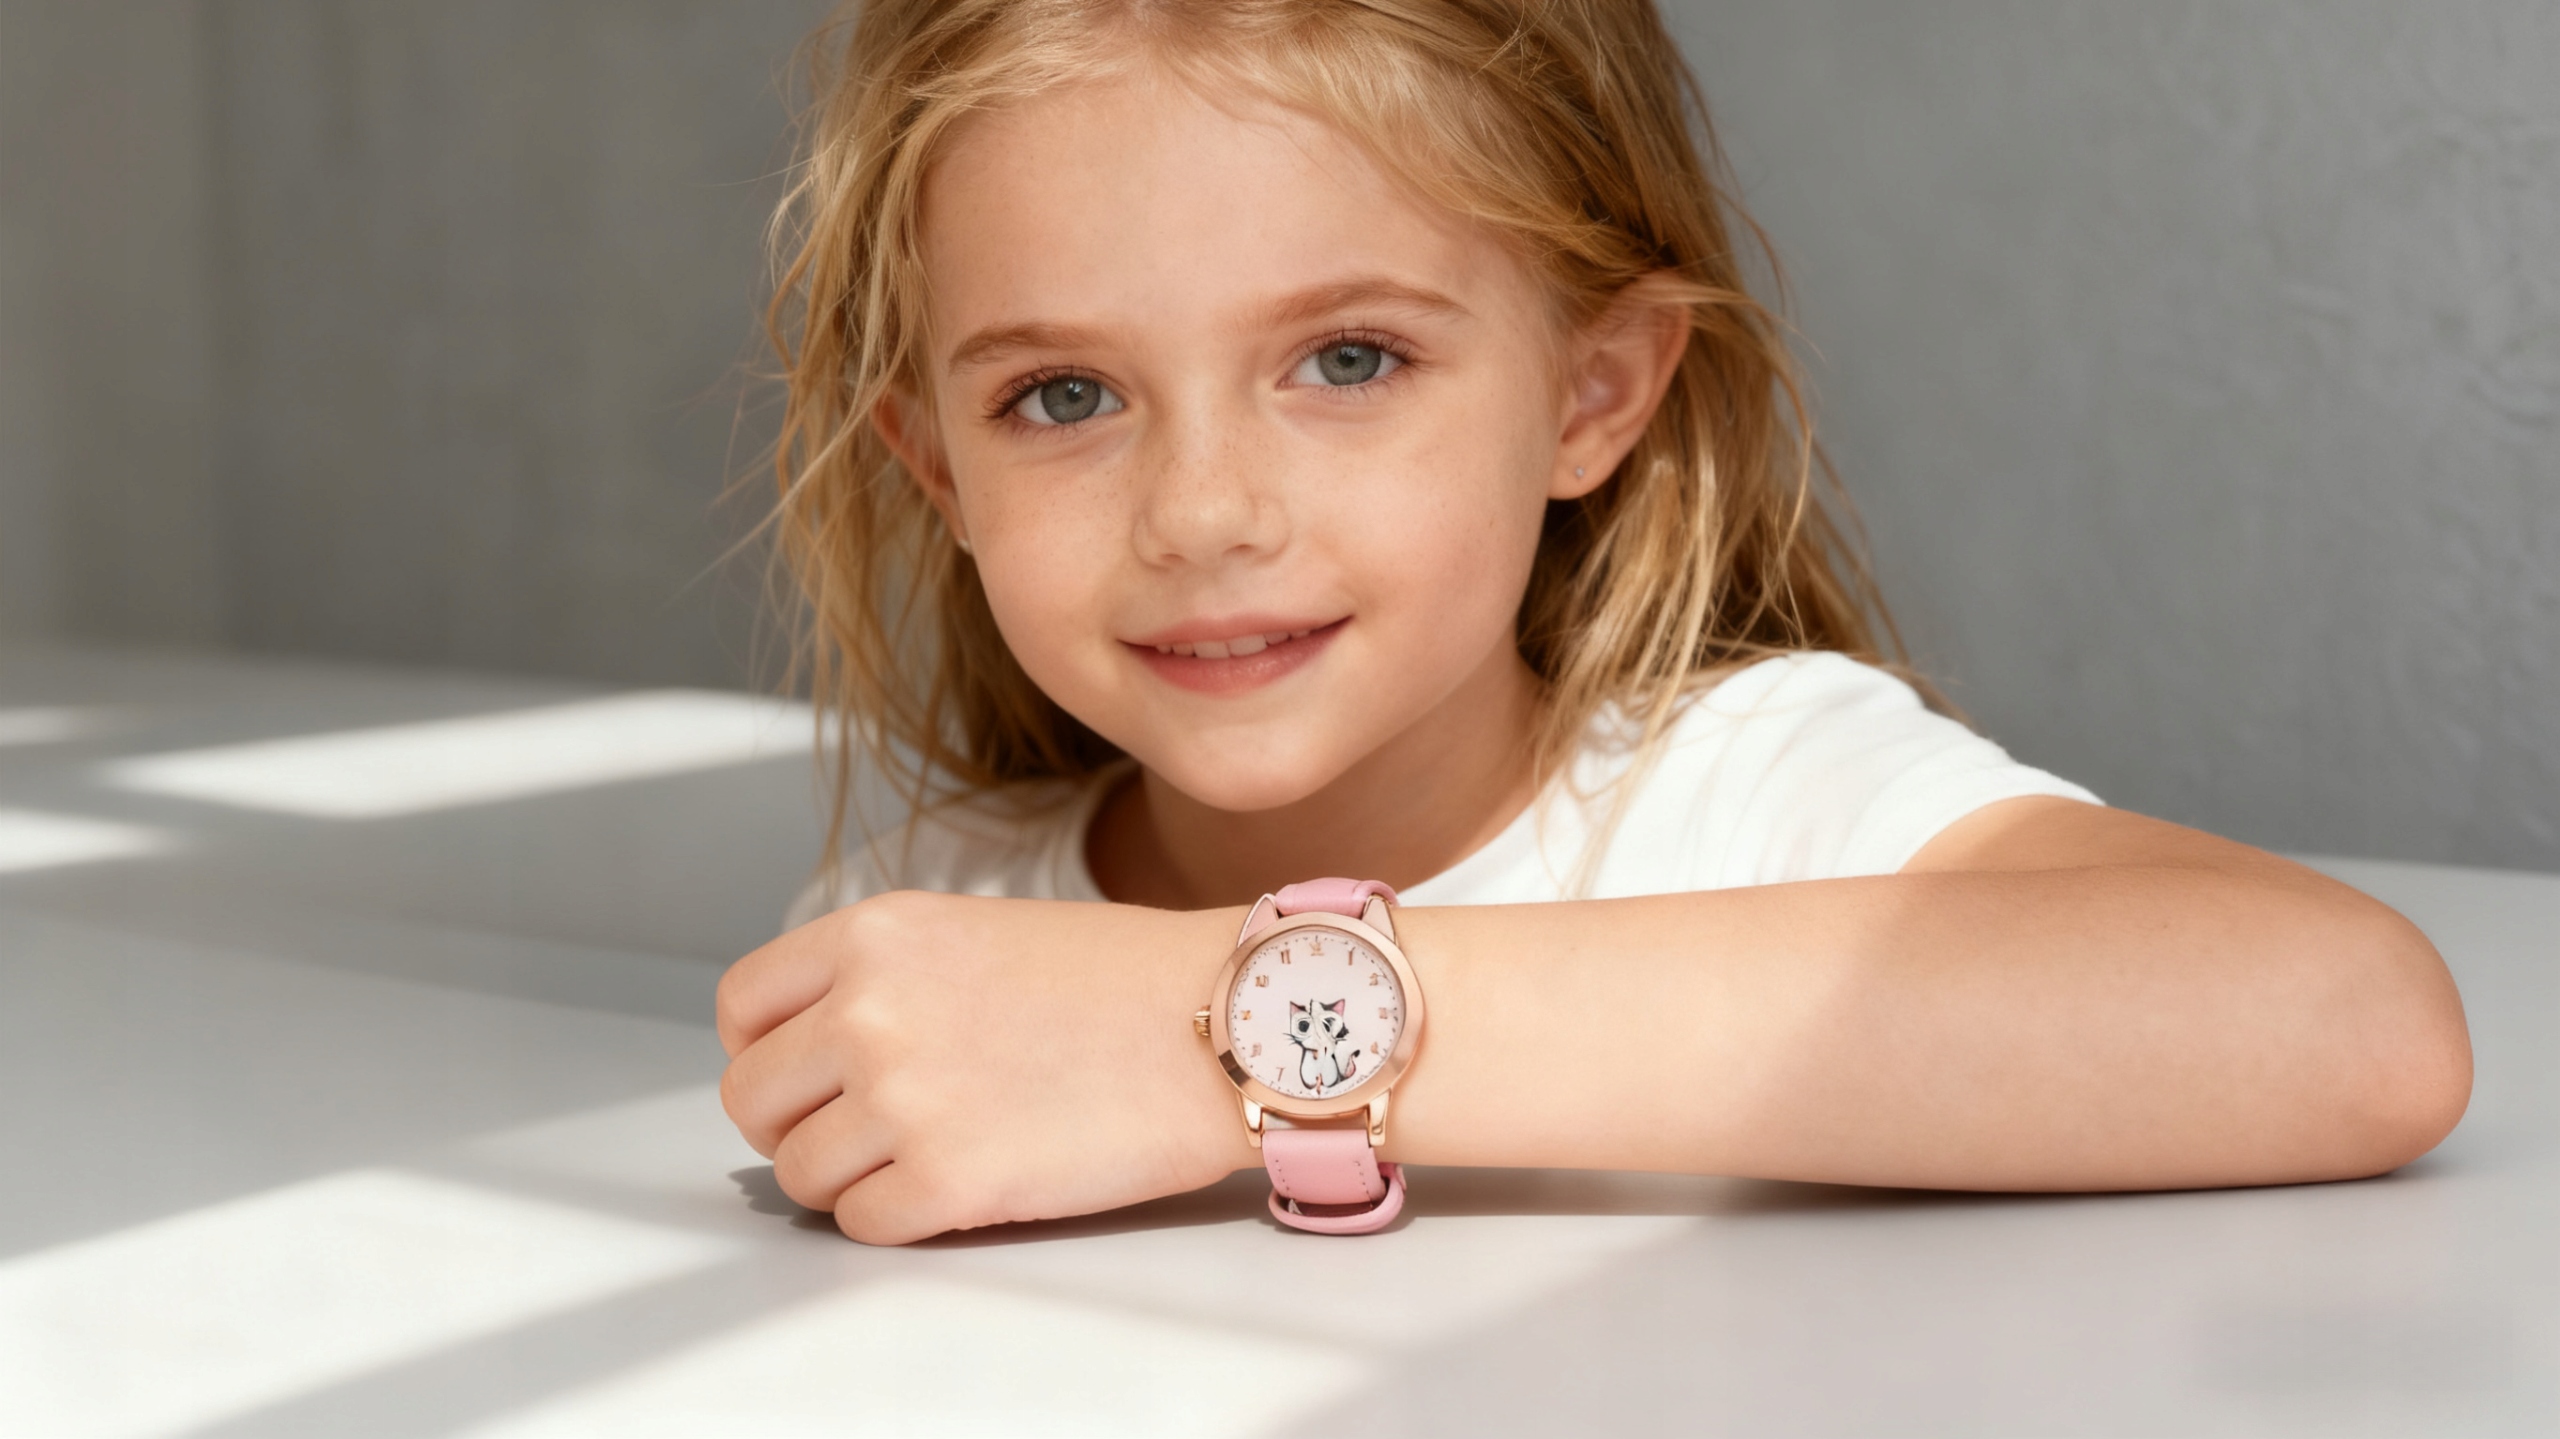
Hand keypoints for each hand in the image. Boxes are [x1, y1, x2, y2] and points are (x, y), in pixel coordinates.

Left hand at [716, 891, 1258, 1243]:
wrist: (1226, 1023)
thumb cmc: (1128, 979)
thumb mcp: (978, 931)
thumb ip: (887, 976)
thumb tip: (818, 1050)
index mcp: (875, 935)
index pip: (743, 1008)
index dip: (767, 1052)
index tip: (805, 1075)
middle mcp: (868, 1010)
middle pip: (754, 1101)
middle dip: (799, 1124)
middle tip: (865, 1132)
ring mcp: (901, 1098)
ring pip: (801, 1174)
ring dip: (852, 1178)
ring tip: (928, 1157)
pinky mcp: (947, 1181)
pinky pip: (863, 1224)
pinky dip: (902, 1217)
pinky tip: (965, 1183)